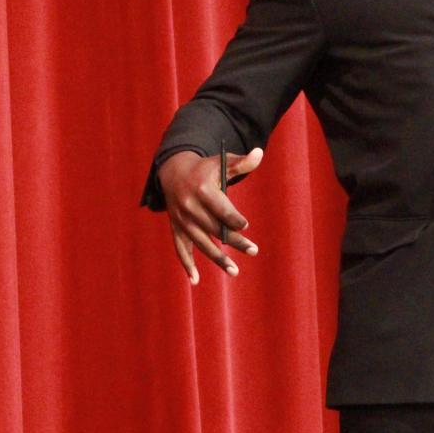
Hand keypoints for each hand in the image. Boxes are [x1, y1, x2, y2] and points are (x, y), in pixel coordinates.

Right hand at [158, 147, 262, 284]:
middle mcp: (189, 206)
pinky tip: (196, 280)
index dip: (232, 217)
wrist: (173, 172)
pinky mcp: (175, 228)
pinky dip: (186, 264)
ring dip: (217, 258)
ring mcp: (181, 220)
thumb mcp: (222, 161)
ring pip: (200, 242)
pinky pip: (180, 248)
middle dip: (234, 240)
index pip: (219, 207)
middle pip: (214, 227)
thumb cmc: (206, 169)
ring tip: (235, 271)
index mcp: (201, 189)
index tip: (245, 225)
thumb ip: (242, 162)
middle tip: (253, 250)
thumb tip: (260, 152)